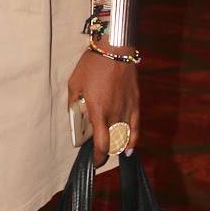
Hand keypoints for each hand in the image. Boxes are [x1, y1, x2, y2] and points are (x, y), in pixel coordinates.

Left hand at [68, 46, 139, 167]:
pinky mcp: (135, 102)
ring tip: (112, 151)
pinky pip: (136, 127)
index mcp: (99, 112)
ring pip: (125, 137)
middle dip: (105, 152)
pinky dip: (133, 139)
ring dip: (118, 147)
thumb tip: (74, 116)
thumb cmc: (92, 65)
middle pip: (113, 143)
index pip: (101, 144)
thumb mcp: (74, 84)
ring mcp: (127, 109)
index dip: (98, 157)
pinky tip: (130, 148)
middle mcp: (115, 114)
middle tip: (98, 154)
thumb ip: (73, 104)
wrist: (114, 49)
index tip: (95, 162)